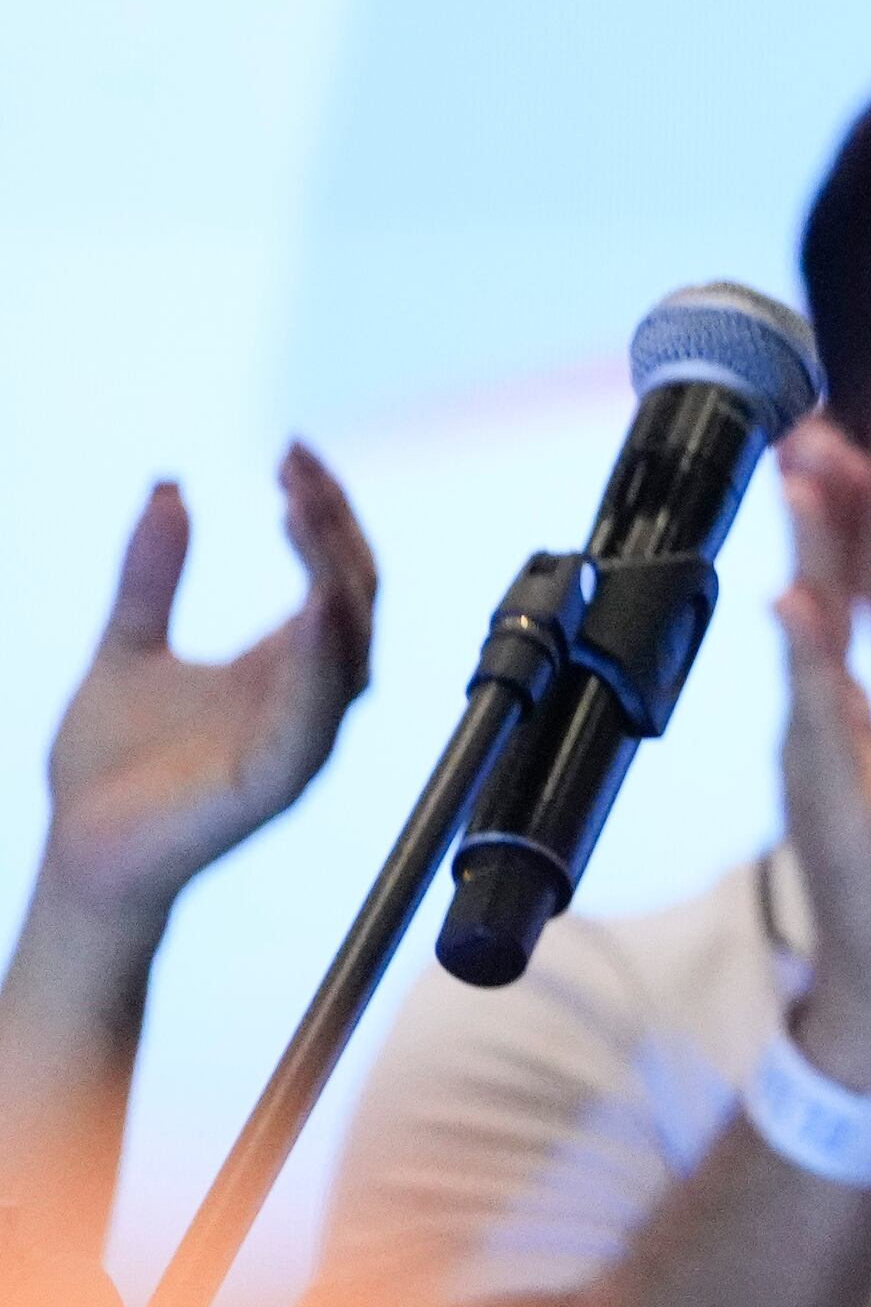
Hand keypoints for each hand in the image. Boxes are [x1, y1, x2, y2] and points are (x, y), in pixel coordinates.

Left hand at [30, 450, 376, 941]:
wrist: (81, 855)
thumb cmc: (110, 765)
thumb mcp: (126, 645)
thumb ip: (152, 575)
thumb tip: (170, 486)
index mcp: (283, 665)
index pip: (333, 572)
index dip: (320, 510)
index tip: (290, 452)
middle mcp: (308, 696)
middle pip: (354, 594)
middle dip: (331, 526)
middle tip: (295, 469)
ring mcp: (299, 738)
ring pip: (347, 646)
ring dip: (332, 576)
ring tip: (300, 513)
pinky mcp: (275, 780)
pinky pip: (314, 714)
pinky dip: (318, 661)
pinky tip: (306, 608)